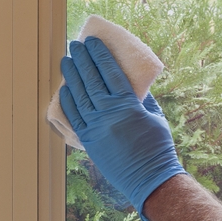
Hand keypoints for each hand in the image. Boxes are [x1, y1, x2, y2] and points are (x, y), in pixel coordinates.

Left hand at [59, 37, 184, 220]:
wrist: (149, 178)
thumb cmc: (158, 147)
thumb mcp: (155, 116)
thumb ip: (143, 98)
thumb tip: (132, 82)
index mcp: (128, 104)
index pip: (109, 72)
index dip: (100, 55)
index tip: (92, 42)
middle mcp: (108, 113)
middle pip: (91, 80)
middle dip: (82, 60)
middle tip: (75, 45)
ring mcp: (96, 127)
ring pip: (79, 96)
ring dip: (71, 76)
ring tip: (66, 61)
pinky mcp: (89, 141)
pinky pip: (74, 117)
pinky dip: (67, 101)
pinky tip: (64, 89)